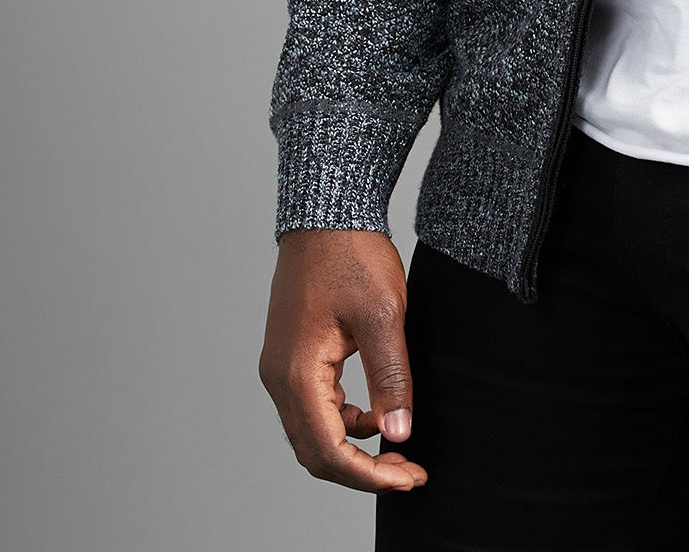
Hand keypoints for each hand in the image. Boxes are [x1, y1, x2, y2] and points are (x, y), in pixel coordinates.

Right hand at [259, 229, 427, 493]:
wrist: (327, 212)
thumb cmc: (352, 255)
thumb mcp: (384, 314)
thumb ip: (391, 377)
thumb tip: (399, 432)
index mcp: (297, 372)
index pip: (328, 451)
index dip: (369, 475)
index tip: (408, 477)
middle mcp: (279, 377)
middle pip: (315, 451)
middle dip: (363, 471)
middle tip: (410, 473)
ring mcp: (281, 367)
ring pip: (313, 433)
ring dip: (353, 449)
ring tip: (400, 448)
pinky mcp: (291, 356)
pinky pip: (314, 407)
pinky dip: (344, 423)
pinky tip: (377, 415)